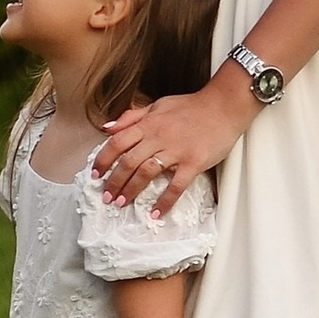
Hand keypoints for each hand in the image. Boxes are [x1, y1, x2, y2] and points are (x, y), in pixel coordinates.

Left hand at [94, 75, 246, 212]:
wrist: (223, 106)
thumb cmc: (191, 106)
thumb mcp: (157, 105)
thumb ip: (132, 117)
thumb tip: (107, 128)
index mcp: (148, 123)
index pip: (117, 142)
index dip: (103, 159)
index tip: (95, 174)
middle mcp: (158, 137)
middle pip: (128, 161)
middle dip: (114, 181)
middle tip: (106, 197)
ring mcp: (176, 151)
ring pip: (146, 173)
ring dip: (131, 190)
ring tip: (121, 203)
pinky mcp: (193, 163)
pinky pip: (176, 185)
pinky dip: (164, 201)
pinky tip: (155, 212)